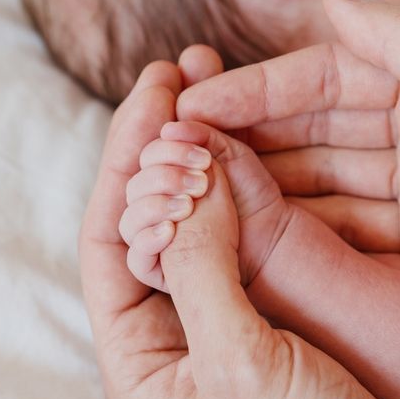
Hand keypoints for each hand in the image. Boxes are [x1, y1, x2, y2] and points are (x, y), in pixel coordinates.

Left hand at [79, 52, 399, 398]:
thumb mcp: (242, 366)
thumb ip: (205, 269)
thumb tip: (185, 174)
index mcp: (138, 357)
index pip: (109, 238)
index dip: (125, 162)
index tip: (153, 93)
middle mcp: (168, 334)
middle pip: (145, 221)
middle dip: (158, 147)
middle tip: (181, 72)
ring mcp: (219, 321)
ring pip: (195, 221)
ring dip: (202, 156)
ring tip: (212, 85)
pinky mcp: (268, 313)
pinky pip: (244, 236)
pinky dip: (246, 188)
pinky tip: (255, 143)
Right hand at [120, 120, 288, 292]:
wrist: (271, 233)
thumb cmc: (251, 194)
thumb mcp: (230, 154)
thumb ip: (202, 136)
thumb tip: (169, 128)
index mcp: (165, 178)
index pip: (146, 159)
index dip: (167, 153)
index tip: (203, 158)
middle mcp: (153, 208)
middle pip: (134, 189)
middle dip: (164, 179)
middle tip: (200, 183)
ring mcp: (153, 239)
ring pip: (129, 222)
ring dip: (154, 208)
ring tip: (189, 206)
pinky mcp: (159, 270)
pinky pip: (136, 259)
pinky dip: (148, 241)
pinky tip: (170, 230)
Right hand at [177, 0, 399, 398]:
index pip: (333, 76)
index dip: (261, 88)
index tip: (195, 104)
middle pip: (324, 126)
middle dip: (255, 135)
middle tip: (185, 152)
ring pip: (332, 177)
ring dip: (273, 181)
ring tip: (207, 190)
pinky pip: (354, 227)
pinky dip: (308, 226)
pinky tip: (260, 229)